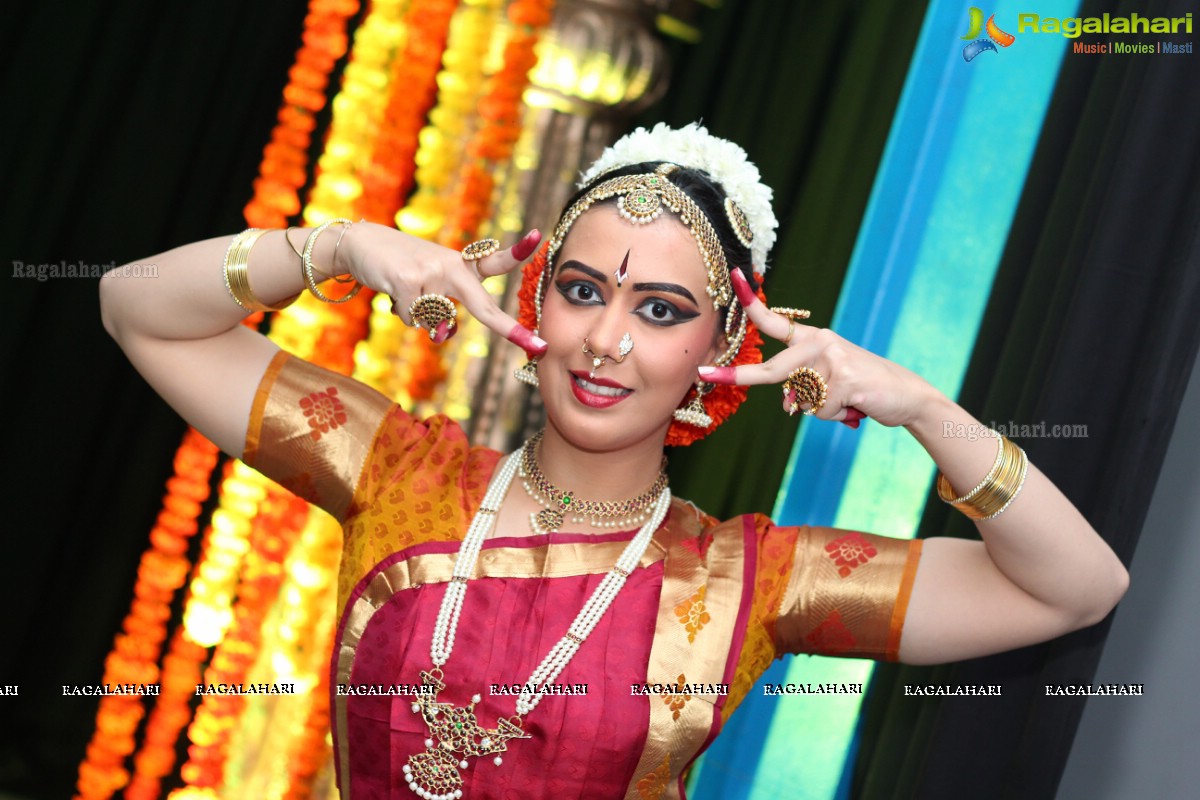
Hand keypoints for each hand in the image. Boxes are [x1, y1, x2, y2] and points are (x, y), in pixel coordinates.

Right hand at [334, 222, 546, 353]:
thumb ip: (443, 311)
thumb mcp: (427, 284)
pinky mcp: (408, 280)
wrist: (359, 244)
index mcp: (461, 265)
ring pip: (435, 322)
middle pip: (483, 307)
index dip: (517, 250)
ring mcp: (431, 271)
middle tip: (536, 346)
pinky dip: (401, 313)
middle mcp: (451, 266)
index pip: (494, 260)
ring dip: (416, 316)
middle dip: (509, 330)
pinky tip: (392, 291)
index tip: (538, 236)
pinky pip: (414, 319)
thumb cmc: (399, 267)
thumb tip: (444, 333)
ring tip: (403, 290)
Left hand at [697, 270, 935, 427]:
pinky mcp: (845, 378)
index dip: (752, 302)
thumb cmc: (861, 390)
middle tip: (704, 375)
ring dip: (822, 411)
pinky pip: (820, 410)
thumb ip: (802, 388)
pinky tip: (855, 405)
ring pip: (802, 401)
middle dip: (737, 376)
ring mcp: (833, 358)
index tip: (733, 277)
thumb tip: (789, 404)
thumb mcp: (827, 385)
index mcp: (812, 340)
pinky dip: (836, 416)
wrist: (907, 396)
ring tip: (846, 401)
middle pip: (773, 370)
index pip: (776, 321)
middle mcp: (820, 342)